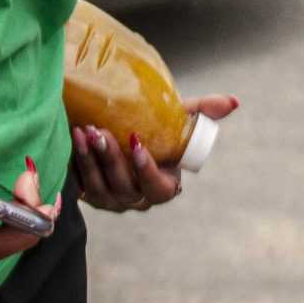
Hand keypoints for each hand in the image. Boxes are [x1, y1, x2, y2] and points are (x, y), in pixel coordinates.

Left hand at [73, 96, 237, 212]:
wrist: (120, 134)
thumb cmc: (155, 130)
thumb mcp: (178, 120)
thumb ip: (204, 112)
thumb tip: (233, 102)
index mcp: (162, 186)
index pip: (158, 189)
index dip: (147, 171)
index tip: (137, 143)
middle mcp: (136, 199)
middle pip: (124, 189)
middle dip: (111, 160)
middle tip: (101, 131)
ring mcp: (110, 200)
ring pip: (99, 188)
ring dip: (89, 161)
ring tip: (82, 132)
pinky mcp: (88, 195)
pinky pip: (79, 186)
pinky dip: (74, 165)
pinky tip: (70, 142)